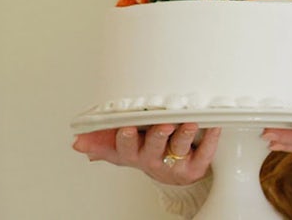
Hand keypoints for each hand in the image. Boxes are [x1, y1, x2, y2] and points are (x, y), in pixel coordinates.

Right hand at [71, 123, 219, 185]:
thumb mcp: (120, 147)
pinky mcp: (195, 166)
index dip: (125, 138)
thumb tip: (77, 143)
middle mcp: (152, 159)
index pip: (125, 147)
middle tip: (163, 123)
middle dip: (157, 135)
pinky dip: (210, 139)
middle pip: (153, 147)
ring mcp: (174, 163)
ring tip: (190, 122)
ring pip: (178, 148)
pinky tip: (213, 126)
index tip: (126, 125)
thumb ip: (99, 141)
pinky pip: (204, 153)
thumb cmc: (144, 150)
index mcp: (133, 153)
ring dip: (184, 134)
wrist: (170, 170)